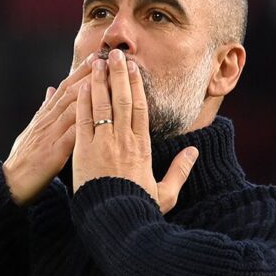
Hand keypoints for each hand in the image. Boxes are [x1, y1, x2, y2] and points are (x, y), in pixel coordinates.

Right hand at [3, 54, 97, 205]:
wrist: (10, 182)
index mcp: (44, 116)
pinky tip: (100, 116)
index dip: (80, 71)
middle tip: (106, 60)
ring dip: (91, 93)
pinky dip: (86, 124)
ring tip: (107, 80)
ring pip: (72, 108)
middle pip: (70, 92)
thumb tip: (50, 90)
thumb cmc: (23, 158)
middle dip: (89, 75)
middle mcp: (47, 121)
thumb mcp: (32, 129)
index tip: (95, 57)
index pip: (64, 88)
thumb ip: (43, 110)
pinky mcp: (54, 152)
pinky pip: (72, 135)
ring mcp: (50, 135)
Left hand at [72, 50, 198, 213]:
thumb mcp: (165, 192)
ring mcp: (104, 143)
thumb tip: (195, 152)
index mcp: (143, 147)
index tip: (134, 68)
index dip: (137, 86)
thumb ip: (180, 170)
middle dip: (119, 74)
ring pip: (103, 104)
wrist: (113, 222)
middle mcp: (124, 140)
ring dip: (99, 81)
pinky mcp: (84, 150)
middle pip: (124, 99)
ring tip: (97, 61)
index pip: (141, 108)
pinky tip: (81, 86)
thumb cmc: (137, 209)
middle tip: (116, 54)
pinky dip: (83, 101)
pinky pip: (84, 119)